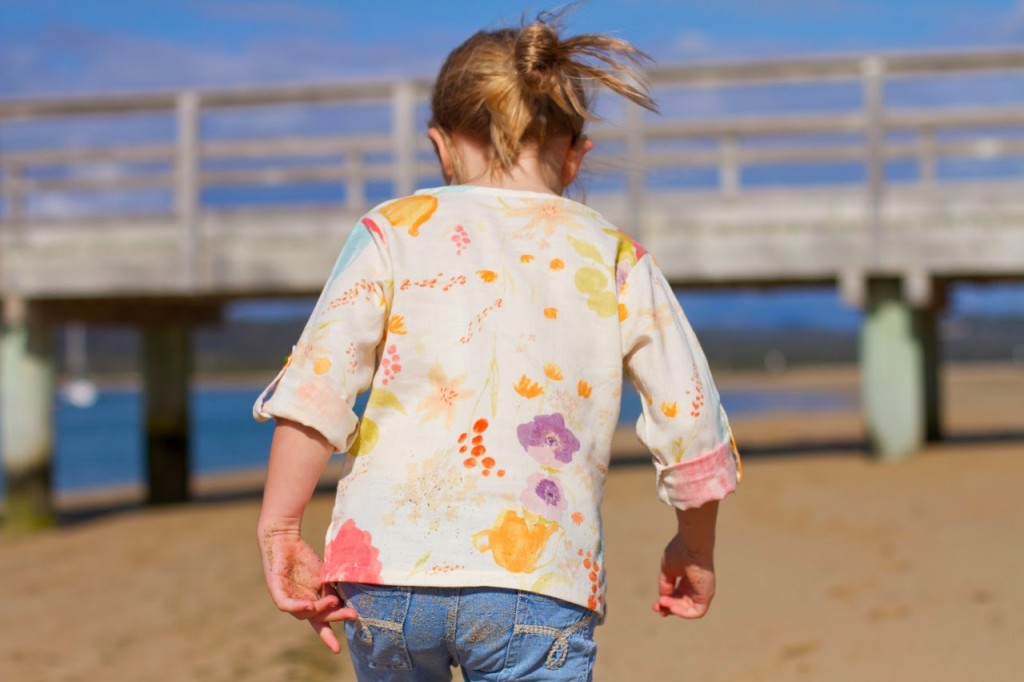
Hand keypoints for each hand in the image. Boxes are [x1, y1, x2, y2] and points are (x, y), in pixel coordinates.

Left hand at [258, 526, 357, 652]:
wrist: (284, 538)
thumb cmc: (302, 554)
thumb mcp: (323, 574)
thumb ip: (331, 588)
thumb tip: (348, 598)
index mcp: (309, 601)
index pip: (320, 622)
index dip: (327, 636)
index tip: (338, 651)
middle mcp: (298, 603)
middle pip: (316, 618)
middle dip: (334, 619)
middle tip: (352, 615)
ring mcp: (286, 598)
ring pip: (303, 614)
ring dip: (319, 610)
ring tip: (333, 600)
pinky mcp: (276, 589)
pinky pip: (285, 605)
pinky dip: (297, 607)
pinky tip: (309, 605)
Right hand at [653, 533, 715, 618]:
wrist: (691, 545)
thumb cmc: (680, 552)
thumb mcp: (667, 570)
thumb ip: (665, 585)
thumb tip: (663, 599)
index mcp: (689, 578)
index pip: (678, 595)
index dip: (667, 601)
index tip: (656, 605)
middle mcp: (697, 586)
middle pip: (682, 603)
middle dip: (668, 607)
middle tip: (657, 607)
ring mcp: (703, 591)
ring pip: (688, 609)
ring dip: (673, 609)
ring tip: (663, 602)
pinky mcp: (707, 594)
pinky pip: (697, 612)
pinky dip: (683, 613)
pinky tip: (672, 606)